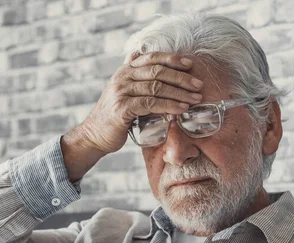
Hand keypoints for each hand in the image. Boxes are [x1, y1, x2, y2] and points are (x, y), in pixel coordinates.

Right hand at [78, 51, 203, 154]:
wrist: (95, 135)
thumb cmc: (116, 116)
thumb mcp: (126, 93)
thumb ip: (139, 81)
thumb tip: (157, 68)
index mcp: (125, 70)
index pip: (152, 58)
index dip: (172, 59)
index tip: (190, 64)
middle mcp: (122, 77)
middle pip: (157, 71)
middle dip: (181, 78)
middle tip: (198, 85)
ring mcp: (121, 92)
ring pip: (156, 87)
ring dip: (179, 93)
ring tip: (194, 99)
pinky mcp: (122, 108)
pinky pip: (150, 104)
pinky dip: (168, 106)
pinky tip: (180, 109)